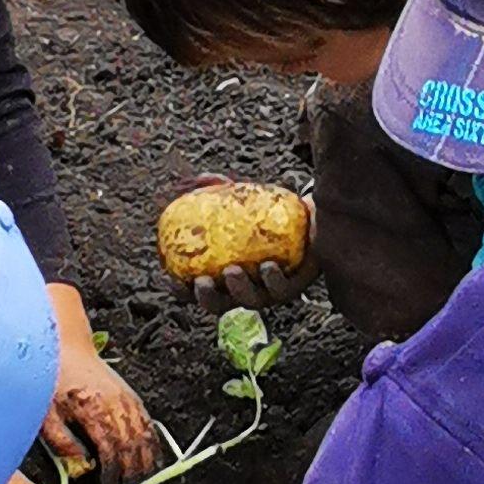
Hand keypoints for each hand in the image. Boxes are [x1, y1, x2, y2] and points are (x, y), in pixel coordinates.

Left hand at [43, 303, 158, 483]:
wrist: (66, 348)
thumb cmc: (51, 381)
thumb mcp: (46, 413)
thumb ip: (62, 441)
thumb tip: (81, 467)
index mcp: (93, 408)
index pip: (111, 448)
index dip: (111, 472)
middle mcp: (116, 403)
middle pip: (132, 445)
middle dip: (131, 471)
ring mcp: (127, 399)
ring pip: (145, 435)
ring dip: (145, 461)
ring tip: (140, 482)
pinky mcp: (132, 396)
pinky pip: (149, 424)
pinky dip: (152, 443)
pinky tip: (151, 459)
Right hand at [168, 183, 315, 323]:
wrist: (310, 215)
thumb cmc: (267, 212)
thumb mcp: (241, 199)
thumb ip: (219, 189)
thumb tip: (197, 179)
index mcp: (225, 276)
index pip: (198, 291)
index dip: (183, 292)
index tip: (173, 280)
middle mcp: (246, 288)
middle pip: (221, 304)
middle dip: (208, 298)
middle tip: (202, 282)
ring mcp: (270, 291)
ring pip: (251, 300)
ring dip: (238, 290)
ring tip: (232, 270)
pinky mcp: (295, 286)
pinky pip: (282, 289)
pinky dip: (273, 280)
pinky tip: (267, 266)